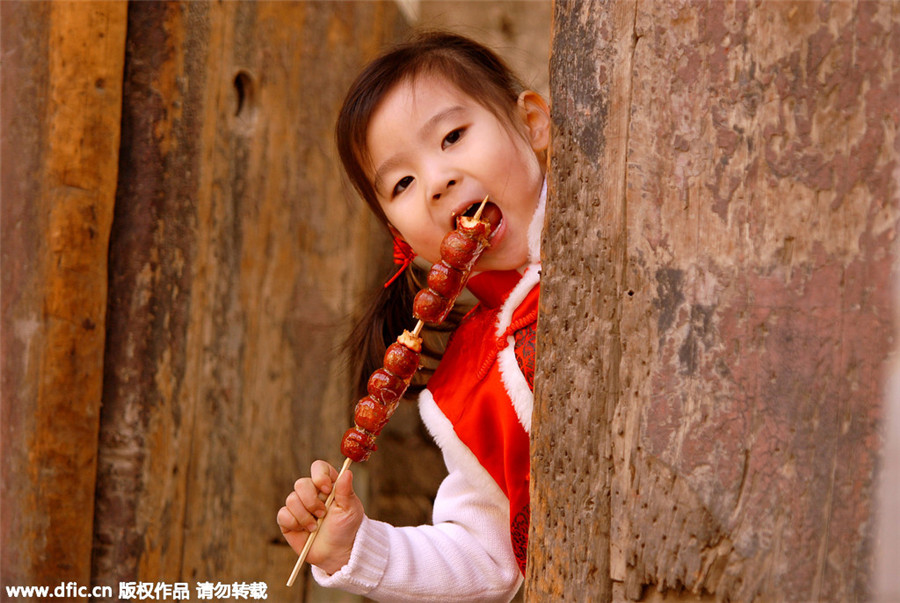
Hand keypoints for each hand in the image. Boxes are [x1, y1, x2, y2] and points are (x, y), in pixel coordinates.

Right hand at [277, 460, 364, 574]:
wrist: (337, 552)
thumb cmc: (346, 529)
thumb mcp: (350, 509)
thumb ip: (346, 490)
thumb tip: (347, 472)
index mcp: (328, 486)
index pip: (318, 468)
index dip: (320, 476)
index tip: (327, 489)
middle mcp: (311, 493)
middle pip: (301, 483)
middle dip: (311, 501)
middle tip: (322, 514)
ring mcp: (299, 506)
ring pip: (291, 499)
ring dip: (305, 516)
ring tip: (316, 527)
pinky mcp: (288, 521)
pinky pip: (283, 515)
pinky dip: (294, 523)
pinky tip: (305, 531)